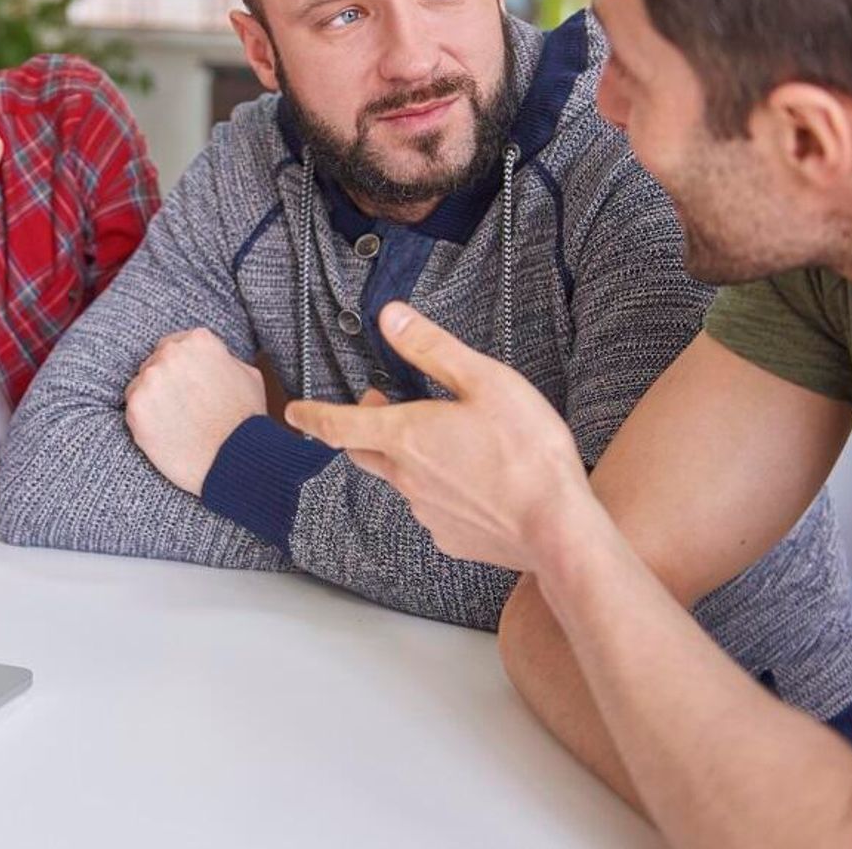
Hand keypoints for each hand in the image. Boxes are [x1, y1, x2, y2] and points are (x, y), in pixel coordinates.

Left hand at [124, 328, 266, 496]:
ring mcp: (151, 380)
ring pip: (141, 385)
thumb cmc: (247, 421)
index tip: (186, 387)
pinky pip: (133, 408)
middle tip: (181, 408)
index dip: (180, 370)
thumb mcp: (249, 376)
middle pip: (155, 363)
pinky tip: (166, 433)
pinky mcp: (137, 408)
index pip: (174, 346)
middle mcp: (171, 354)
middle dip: (165, 383)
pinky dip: (145, 421)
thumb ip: (224, 359)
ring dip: (153, 401)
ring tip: (176, 424)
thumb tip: (213, 360)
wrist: (236, 459)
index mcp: (198, 341)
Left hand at [285, 302, 593, 571]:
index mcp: (405, 436)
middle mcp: (404, 477)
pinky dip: (438, 488)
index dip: (311, 415)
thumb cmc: (526, 450)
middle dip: (360, 428)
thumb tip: (389, 316)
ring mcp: (425, 512)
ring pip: (399, 478)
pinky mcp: (450, 536)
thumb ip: (431, 348)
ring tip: (441, 439)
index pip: (338, 424)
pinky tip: (471, 481)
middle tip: (378, 405)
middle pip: (363, 451)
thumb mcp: (484, 381)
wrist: (558, 530)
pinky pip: (430, 507)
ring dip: (406, 457)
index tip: (293, 410)